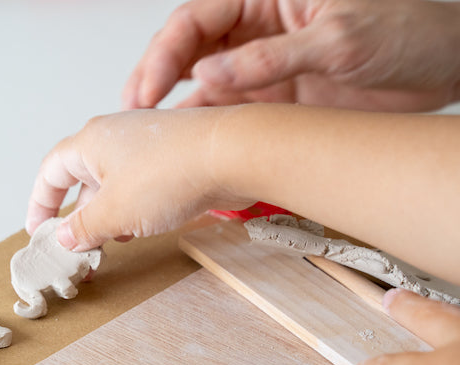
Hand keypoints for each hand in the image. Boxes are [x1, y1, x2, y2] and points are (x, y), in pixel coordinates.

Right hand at [25, 107, 252, 250]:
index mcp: (90, 142)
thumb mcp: (114, 212)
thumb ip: (83, 229)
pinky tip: (144, 228)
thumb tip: (64, 238)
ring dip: (109, 216)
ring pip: (114, 185)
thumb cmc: (170, 173)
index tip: (39, 231)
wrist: (233, 154)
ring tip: (113, 243)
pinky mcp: (173, 156)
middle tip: (79, 250)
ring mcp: (146, 145)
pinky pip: (141, 184)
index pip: (50, 172)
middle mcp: (115, 137)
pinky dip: (135, 208)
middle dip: (80, 218)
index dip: (40, 204)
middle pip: (83, 179)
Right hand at [123, 0, 459, 111]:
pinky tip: (192, 146)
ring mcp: (263, 67)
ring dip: (178, 110)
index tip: (146, 91)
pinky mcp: (276, 99)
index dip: (163, 55)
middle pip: (187, 52)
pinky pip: (231, 113)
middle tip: (133, 116)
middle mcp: (256, 31)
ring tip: (154, 138)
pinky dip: (210, 130)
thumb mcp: (338, 38)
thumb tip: (208, 73)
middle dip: (155, 82)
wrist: (446, 65)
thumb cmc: (408, 29)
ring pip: (203, 86)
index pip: (195, 21)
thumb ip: (270, 57)